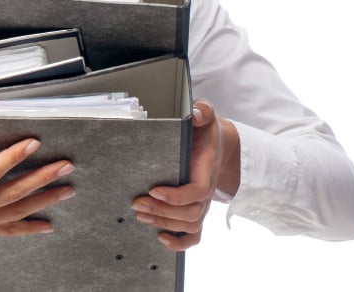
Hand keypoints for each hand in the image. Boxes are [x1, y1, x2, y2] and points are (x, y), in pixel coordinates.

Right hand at [0, 122, 74, 266]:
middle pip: (13, 193)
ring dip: (43, 200)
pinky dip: (28, 228)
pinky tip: (47, 226)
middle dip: (42, 178)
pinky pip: (7, 230)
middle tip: (65, 166)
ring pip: (16, 211)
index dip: (13, 157)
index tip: (32, 143)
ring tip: (67, 190)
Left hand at [132, 99, 238, 250]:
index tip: (154, 189)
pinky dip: (180, 243)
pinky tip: (161, 238)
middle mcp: (206, 191)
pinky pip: (194, 235)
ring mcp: (202, 203)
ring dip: (165, 223)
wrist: (216, 146)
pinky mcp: (195, 210)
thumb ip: (203, 112)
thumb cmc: (206, 131)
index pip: (198, 190)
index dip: (178, 195)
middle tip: (137, 203)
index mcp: (207, 169)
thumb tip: (195, 113)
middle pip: (192, 213)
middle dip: (163, 211)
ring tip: (140, 214)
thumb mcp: (206, 117)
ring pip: (190, 225)